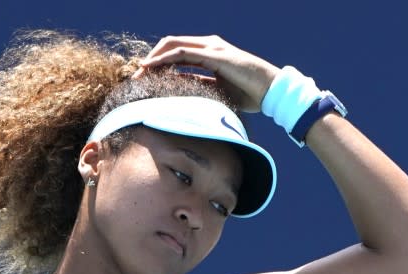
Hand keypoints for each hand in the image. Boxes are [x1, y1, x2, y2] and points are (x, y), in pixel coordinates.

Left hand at [132, 35, 278, 112]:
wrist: (271, 91)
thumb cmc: (249, 94)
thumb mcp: (217, 90)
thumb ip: (199, 85)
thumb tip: (178, 92)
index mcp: (210, 52)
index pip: (177, 52)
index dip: (158, 63)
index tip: (144, 79)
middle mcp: (209, 45)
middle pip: (170, 45)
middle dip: (151, 59)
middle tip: (136, 78)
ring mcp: (212, 47)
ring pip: (172, 45)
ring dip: (153, 59)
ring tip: (138, 75)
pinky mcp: (214, 54)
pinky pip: (182, 53)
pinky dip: (163, 59)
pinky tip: (150, 69)